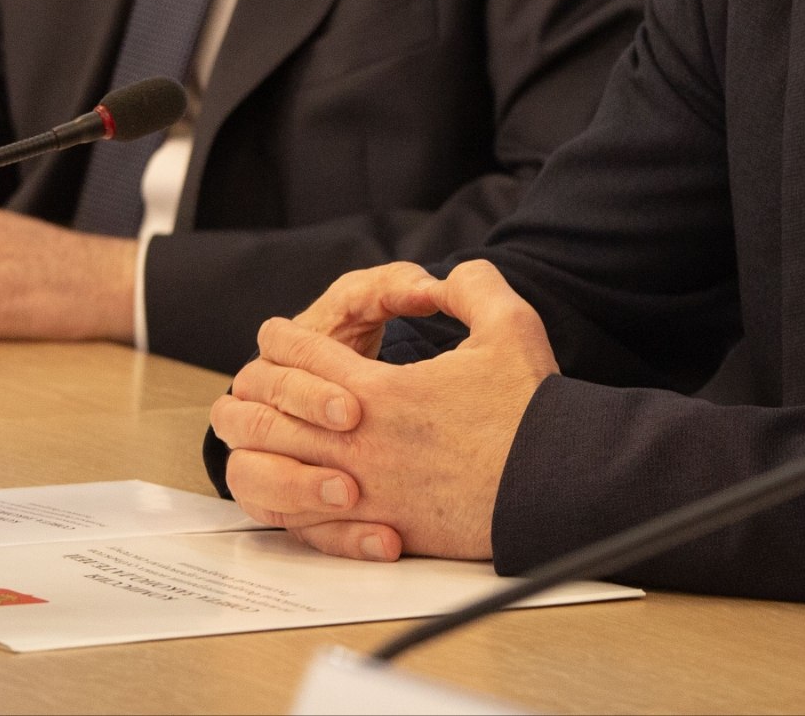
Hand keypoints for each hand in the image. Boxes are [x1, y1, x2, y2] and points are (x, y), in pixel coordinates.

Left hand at [210, 259, 556, 561]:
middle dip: (258, 390)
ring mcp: (365, 494)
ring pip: (276, 473)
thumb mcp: (509, 326)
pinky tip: (291, 494)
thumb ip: (473, 287)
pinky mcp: (381, 530)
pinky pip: (307, 523)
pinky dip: (289, 505)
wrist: (550, 487)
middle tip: (254, 379)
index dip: (284, 339)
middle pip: (273, 414)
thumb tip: (451, 274)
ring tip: (253, 437)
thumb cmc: (530, 411)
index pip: (303, 356)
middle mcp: (358, 445)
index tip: (276, 335)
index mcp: (379, 392)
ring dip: (258, 449)